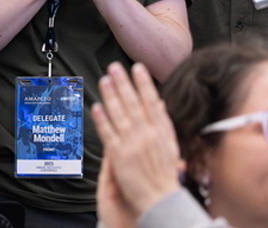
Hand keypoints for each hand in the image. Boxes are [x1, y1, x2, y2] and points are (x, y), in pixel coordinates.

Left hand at [91, 62, 182, 215]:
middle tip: (114, 66)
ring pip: (119, 114)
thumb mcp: (171, 146)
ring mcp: (132, 144)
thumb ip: (163, 124)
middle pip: (133, 103)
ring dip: (111, 95)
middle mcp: (147, 134)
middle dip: (124, 83)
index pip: (152, 102)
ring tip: (104, 80)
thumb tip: (159, 103)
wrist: (160, 199)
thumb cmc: (165, 174)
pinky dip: (102, 119)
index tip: (137, 67)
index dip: (144, 83)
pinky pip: (108, 133)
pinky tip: (96, 106)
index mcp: (161, 131)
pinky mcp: (119, 155)